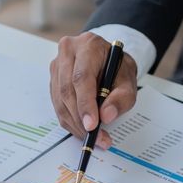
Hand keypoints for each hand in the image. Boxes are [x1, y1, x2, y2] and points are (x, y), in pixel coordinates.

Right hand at [50, 32, 137, 148]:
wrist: (108, 60)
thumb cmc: (118, 68)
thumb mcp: (128, 81)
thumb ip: (121, 98)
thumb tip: (106, 116)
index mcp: (88, 45)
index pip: (81, 77)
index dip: (85, 104)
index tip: (92, 126)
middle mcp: (68, 52)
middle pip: (67, 91)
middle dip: (80, 119)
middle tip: (94, 136)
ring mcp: (57, 65)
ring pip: (60, 101)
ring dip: (74, 123)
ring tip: (92, 137)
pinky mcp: (53, 79)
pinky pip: (58, 105)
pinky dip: (70, 121)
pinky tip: (82, 129)